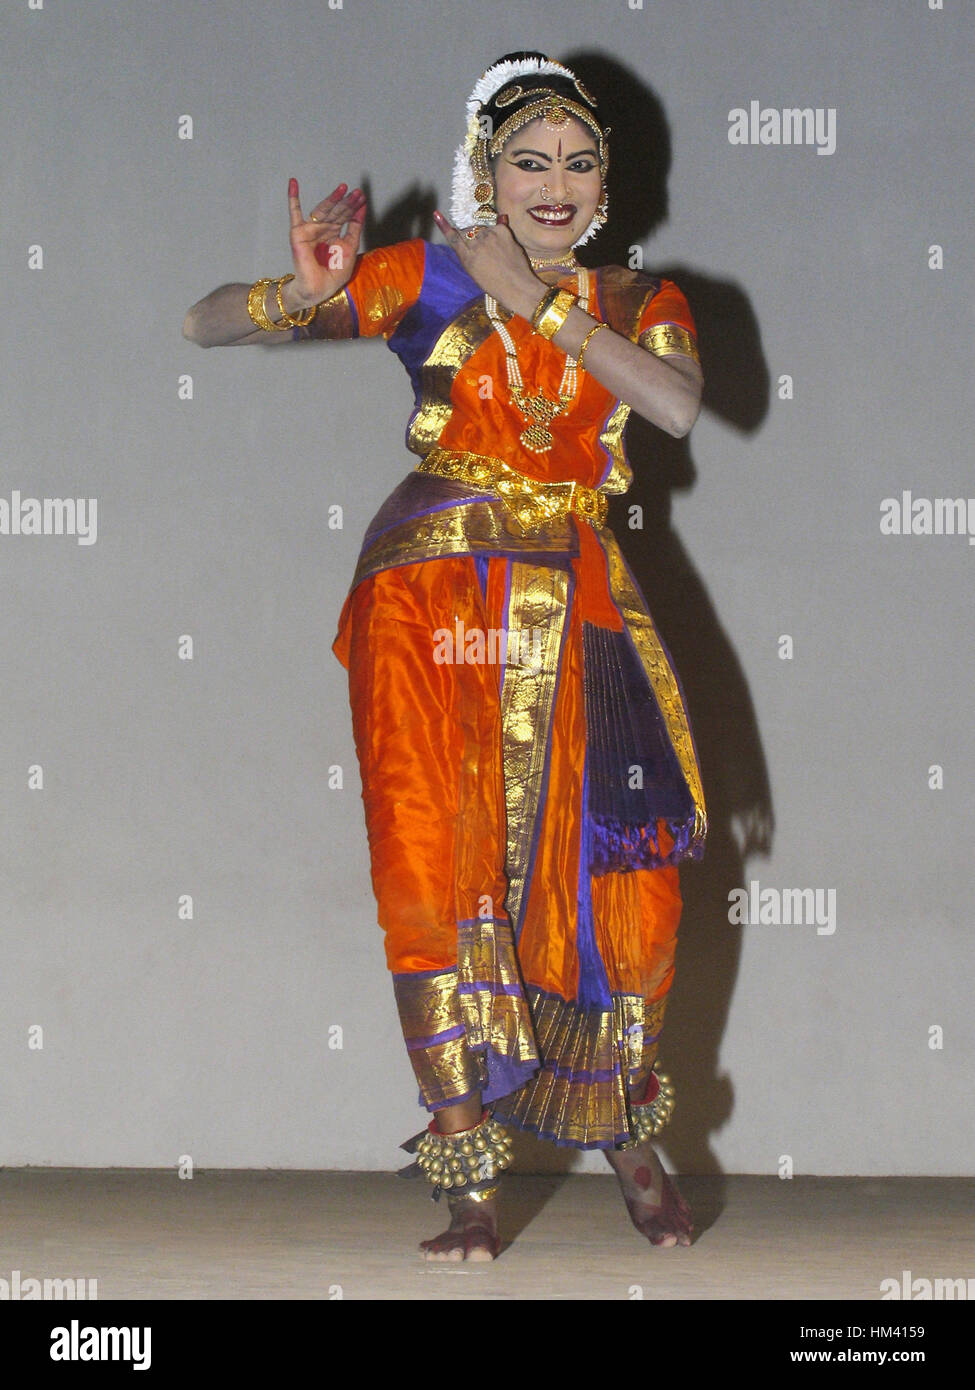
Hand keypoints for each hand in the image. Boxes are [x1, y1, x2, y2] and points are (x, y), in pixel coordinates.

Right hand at [287, 179, 365, 305]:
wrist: (317, 289)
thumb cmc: (332, 275)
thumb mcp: (350, 250)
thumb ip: (354, 230)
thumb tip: (361, 210)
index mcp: (335, 235)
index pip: (345, 217)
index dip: (354, 208)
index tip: (362, 198)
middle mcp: (323, 230)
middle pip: (337, 212)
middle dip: (348, 202)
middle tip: (357, 193)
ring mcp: (310, 230)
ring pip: (323, 210)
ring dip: (333, 198)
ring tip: (343, 188)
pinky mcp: (299, 233)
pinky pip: (294, 212)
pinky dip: (293, 197)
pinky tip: (293, 183)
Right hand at [432, 210, 542, 317]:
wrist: (517, 287)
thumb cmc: (495, 285)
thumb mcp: (474, 273)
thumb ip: (468, 254)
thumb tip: (464, 238)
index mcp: (466, 258)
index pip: (453, 238)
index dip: (444, 226)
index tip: (436, 214)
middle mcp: (476, 244)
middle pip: (468, 231)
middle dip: (472, 237)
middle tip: (484, 252)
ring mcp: (490, 236)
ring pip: (482, 228)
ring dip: (485, 235)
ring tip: (495, 252)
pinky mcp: (503, 231)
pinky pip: (496, 226)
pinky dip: (498, 232)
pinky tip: (503, 245)